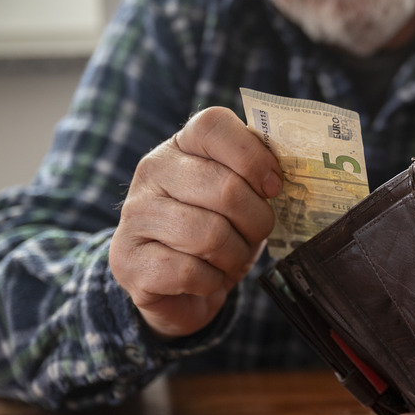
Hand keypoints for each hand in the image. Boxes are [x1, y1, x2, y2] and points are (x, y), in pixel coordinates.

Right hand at [109, 107, 281, 338]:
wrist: (179, 289)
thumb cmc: (221, 233)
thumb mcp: (243, 197)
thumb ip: (258, 175)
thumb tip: (284, 176)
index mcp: (181, 145)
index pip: (213, 125)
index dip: (253, 156)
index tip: (273, 186)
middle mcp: (152, 172)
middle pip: (224, 188)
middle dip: (256, 221)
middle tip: (255, 234)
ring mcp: (135, 216)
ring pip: (210, 234)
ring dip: (234, 255)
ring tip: (230, 258)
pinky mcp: (130, 262)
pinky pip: (190, 271)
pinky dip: (211, 281)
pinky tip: (205, 279)